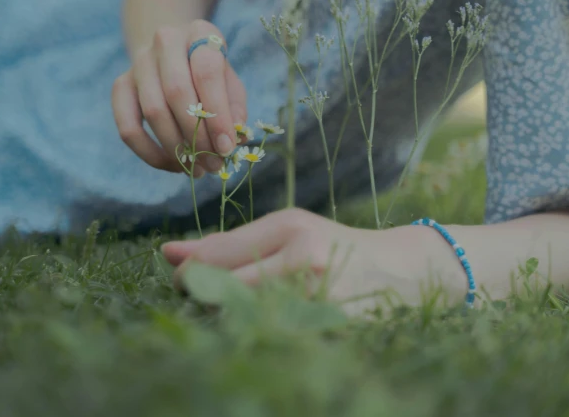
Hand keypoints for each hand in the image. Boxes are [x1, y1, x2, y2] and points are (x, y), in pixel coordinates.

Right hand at [112, 20, 246, 175]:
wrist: (172, 53)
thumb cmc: (208, 72)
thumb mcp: (230, 81)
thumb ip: (235, 107)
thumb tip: (235, 137)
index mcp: (199, 33)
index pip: (207, 71)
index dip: (218, 113)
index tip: (227, 147)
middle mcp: (165, 40)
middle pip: (176, 91)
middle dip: (197, 135)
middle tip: (213, 164)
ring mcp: (138, 62)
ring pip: (153, 111)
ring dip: (177, 148)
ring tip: (197, 169)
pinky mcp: (120, 86)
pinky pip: (128, 127)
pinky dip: (150, 153)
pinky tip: (173, 165)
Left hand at [161, 209, 462, 315]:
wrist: (400, 272)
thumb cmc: (331, 245)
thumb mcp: (284, 230)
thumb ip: (228, 243)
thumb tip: (168, 253)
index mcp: (292, 230)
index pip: (218, 258)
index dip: (189, 274)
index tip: (183, 279)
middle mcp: (306, 264)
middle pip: (226, 292)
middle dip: (203, 296)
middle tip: (203, 295)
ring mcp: (320, 303)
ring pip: (245, 319)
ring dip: (230, 315)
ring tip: (238, 305)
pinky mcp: (329, 334)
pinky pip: (272, 338)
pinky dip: (260, 332)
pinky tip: (266, 323)